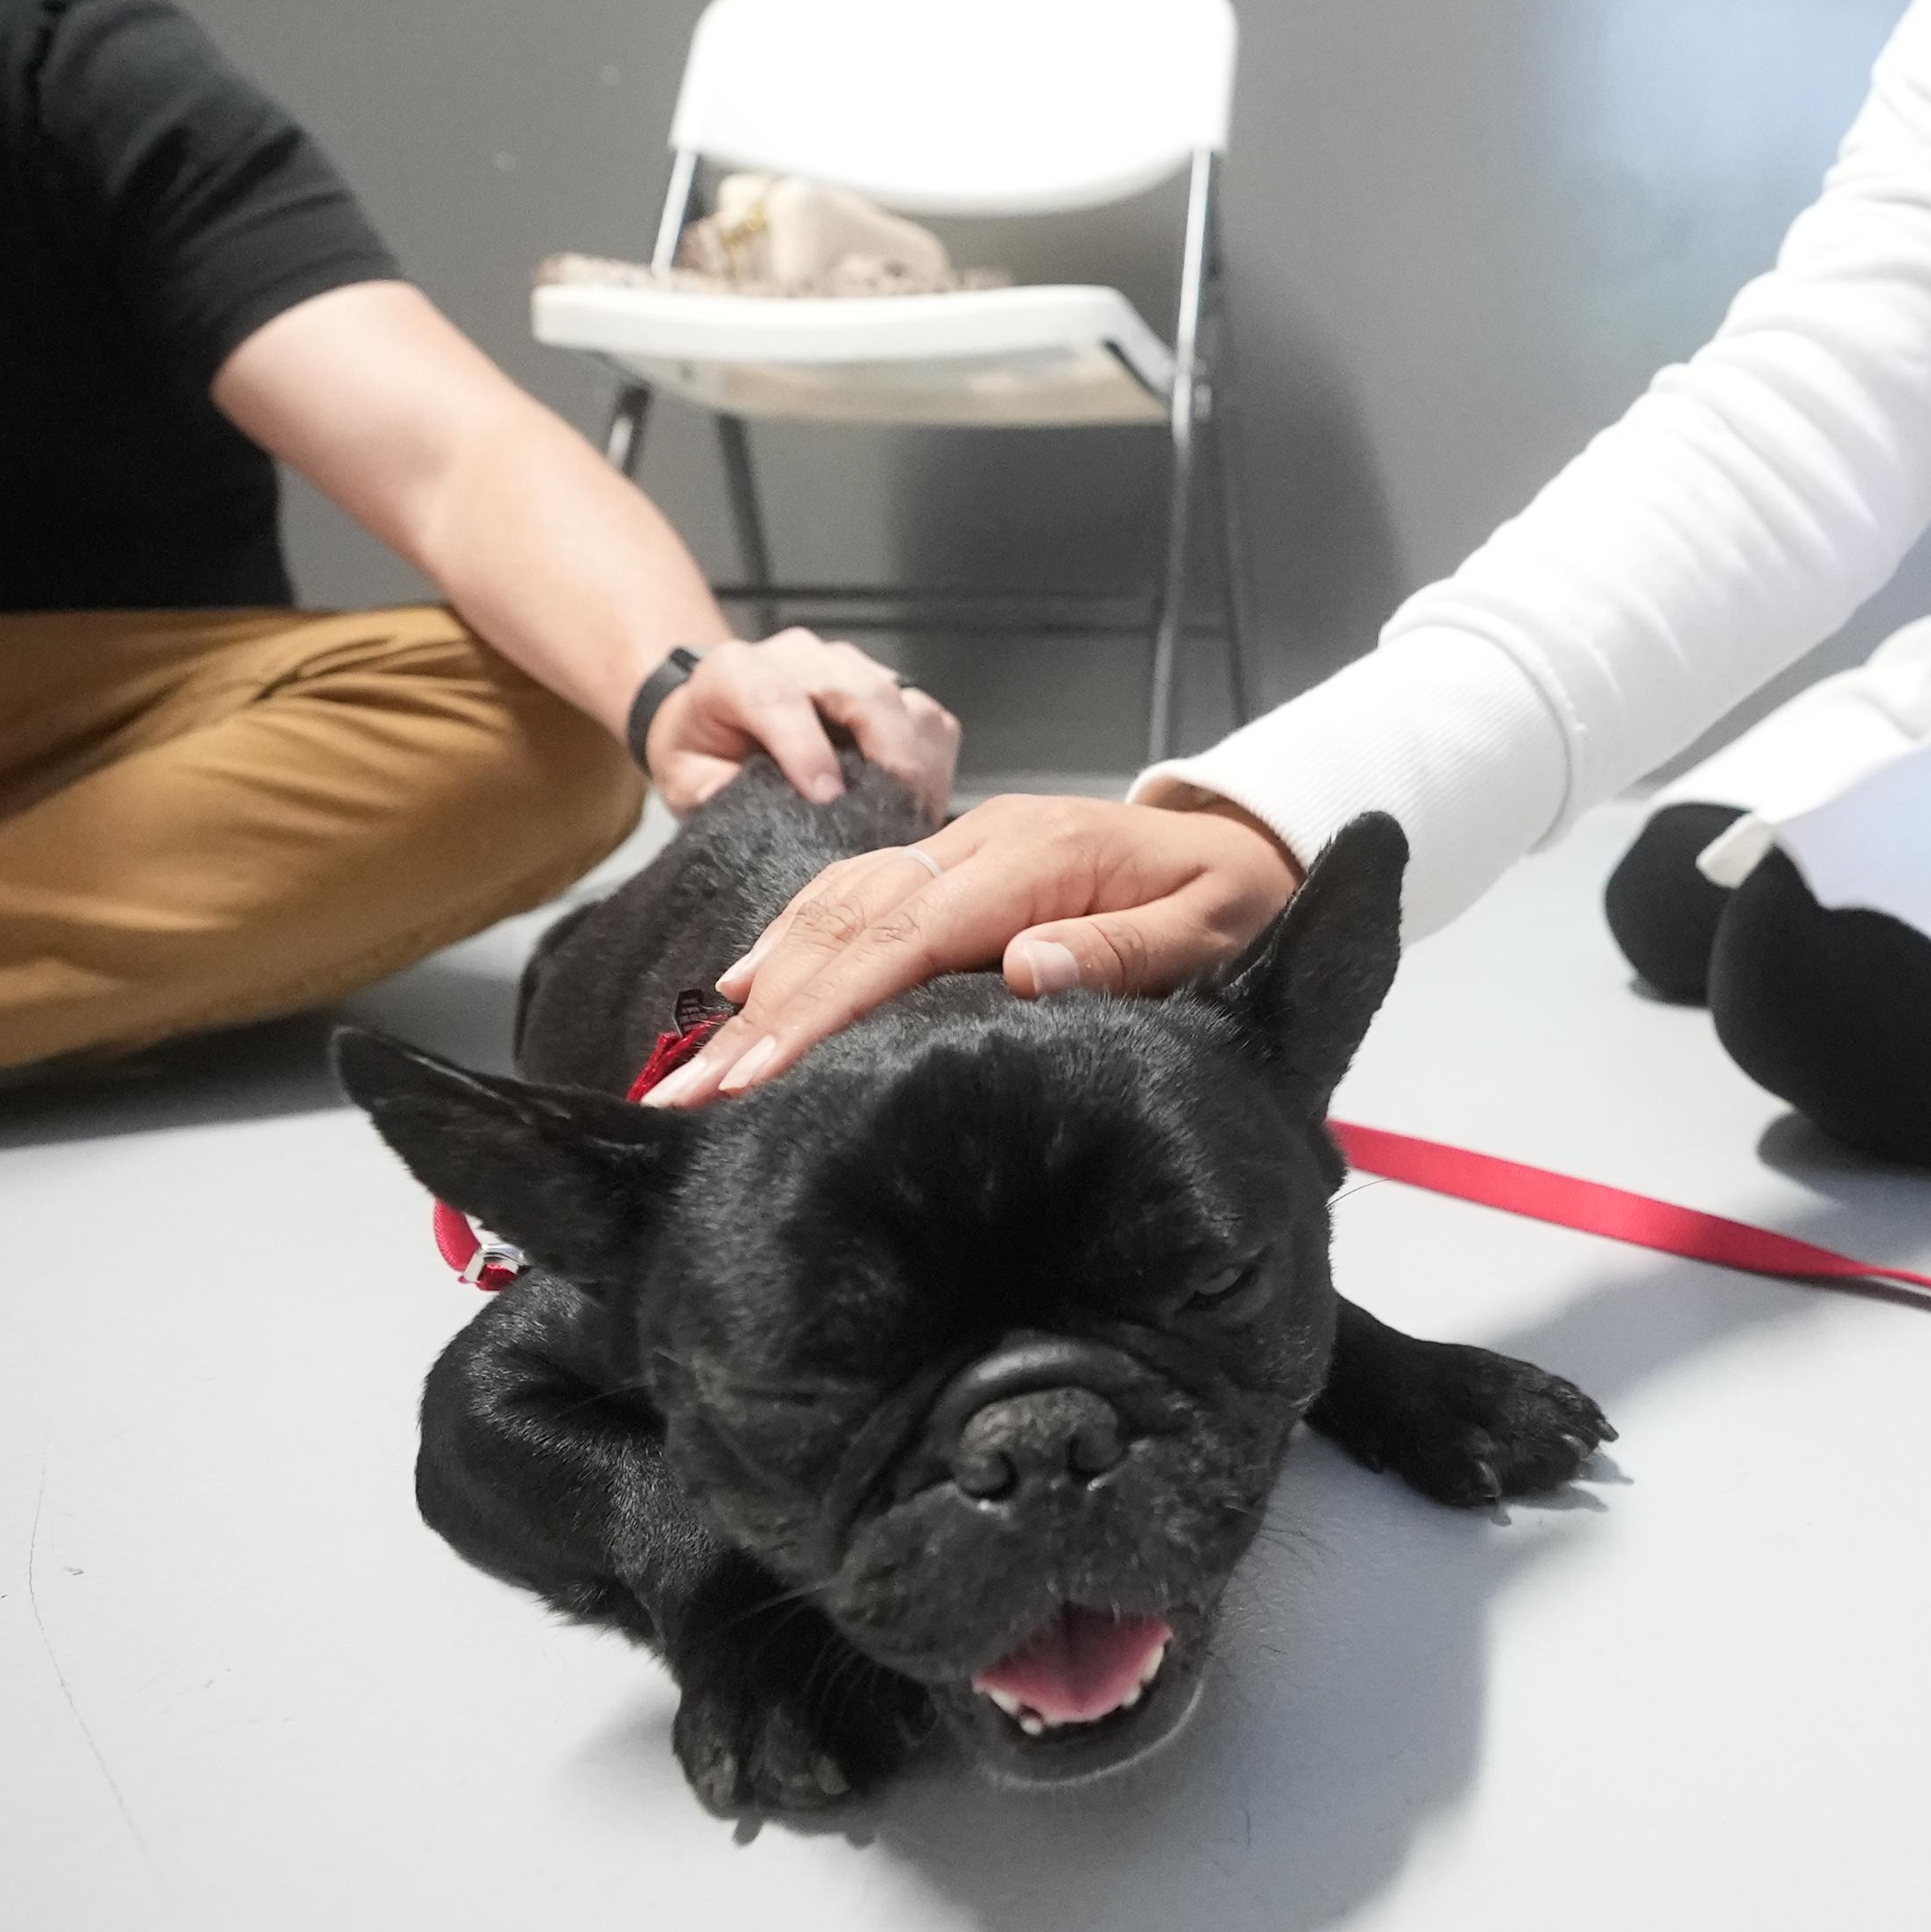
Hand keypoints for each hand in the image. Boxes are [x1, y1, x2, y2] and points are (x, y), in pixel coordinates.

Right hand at [641, 793, 1302, 1105]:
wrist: (1247, 838)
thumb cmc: (1235, 900)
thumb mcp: (1213, 930)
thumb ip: (1125, 951)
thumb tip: (1025, 965)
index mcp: (1036, 861)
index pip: (907, 939)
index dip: (826, 1006)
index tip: (759, 1074)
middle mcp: (981, 843)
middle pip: (849, 925)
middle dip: (762, 1013)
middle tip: (682, 1093)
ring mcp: (962, 846)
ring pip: (837, 906)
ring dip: (759, 984)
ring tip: (692, 1064)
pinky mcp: (954, 861)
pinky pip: (856, 894)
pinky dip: (791, 939)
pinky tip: (741, 988)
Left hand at [644, 628, 960, 819]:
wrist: (715, 717)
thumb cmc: (701, 752)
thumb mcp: (684, 778)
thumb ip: (710, 792)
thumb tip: (754, 816)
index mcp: (735, 672)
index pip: (777, 697)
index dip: (806, 748)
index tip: (827, 798)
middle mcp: (798, 657)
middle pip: (861, 690)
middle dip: (889, 756)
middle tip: (897, 818)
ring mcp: (847, 665)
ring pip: (903, 700)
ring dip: (919, 762)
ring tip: (914, 817)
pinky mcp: (884, 682)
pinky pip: (926, 714)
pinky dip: (934, 760)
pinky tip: (920, 801)